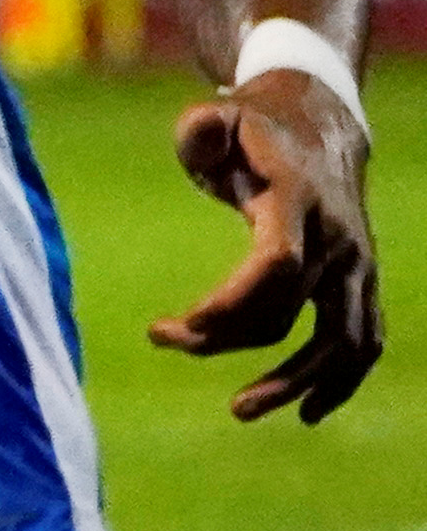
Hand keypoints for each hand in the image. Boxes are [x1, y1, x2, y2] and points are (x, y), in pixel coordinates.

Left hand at [154, 72, 380, 422]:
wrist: (322, 127)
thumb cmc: (252, 130)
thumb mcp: (219, 117)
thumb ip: (202, 128)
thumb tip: (200, 132)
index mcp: (298, 200)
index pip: (275, 265)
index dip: (227, 305)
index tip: (171, 328)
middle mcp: (337, 238)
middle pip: (288, 309)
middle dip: (224, 337)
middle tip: (166, 340)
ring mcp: (356, 265)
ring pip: (341, 340)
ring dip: (295, 382)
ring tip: (240, 409)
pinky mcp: (362, 283)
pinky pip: (365, 342)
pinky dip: (341, 381)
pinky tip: (305, 413)